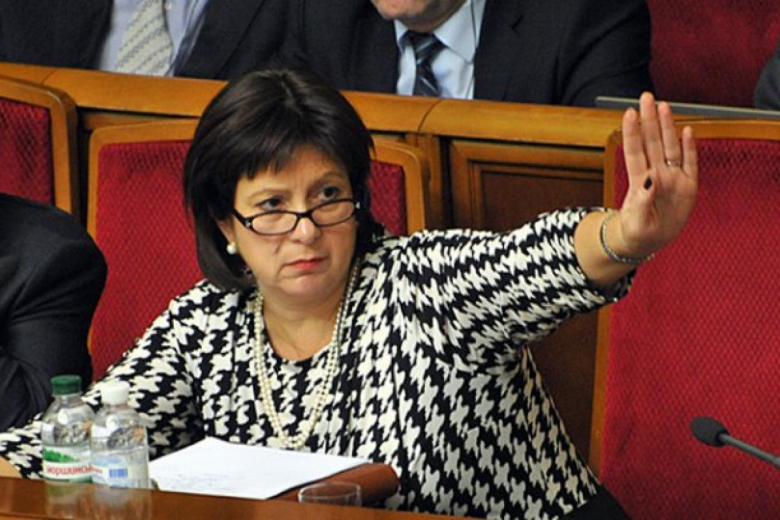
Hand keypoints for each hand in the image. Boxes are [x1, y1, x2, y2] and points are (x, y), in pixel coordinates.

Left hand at [613, 92, 697, 257]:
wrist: (648, 241)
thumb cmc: (636, 231)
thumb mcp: (635, 222)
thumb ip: (641, 200)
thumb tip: (648, 179)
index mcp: (640, 182)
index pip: (634, 152)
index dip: (632, 133)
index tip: (629, 113)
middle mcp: (656, 175)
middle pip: (652, 142)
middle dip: (649, 119)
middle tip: (646, 97)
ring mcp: (672, 178)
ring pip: (669, 147)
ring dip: (667, 127)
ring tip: (663, 106)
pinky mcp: (688, 186)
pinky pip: (690, 163)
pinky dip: (689, 147)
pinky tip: (686, 130)